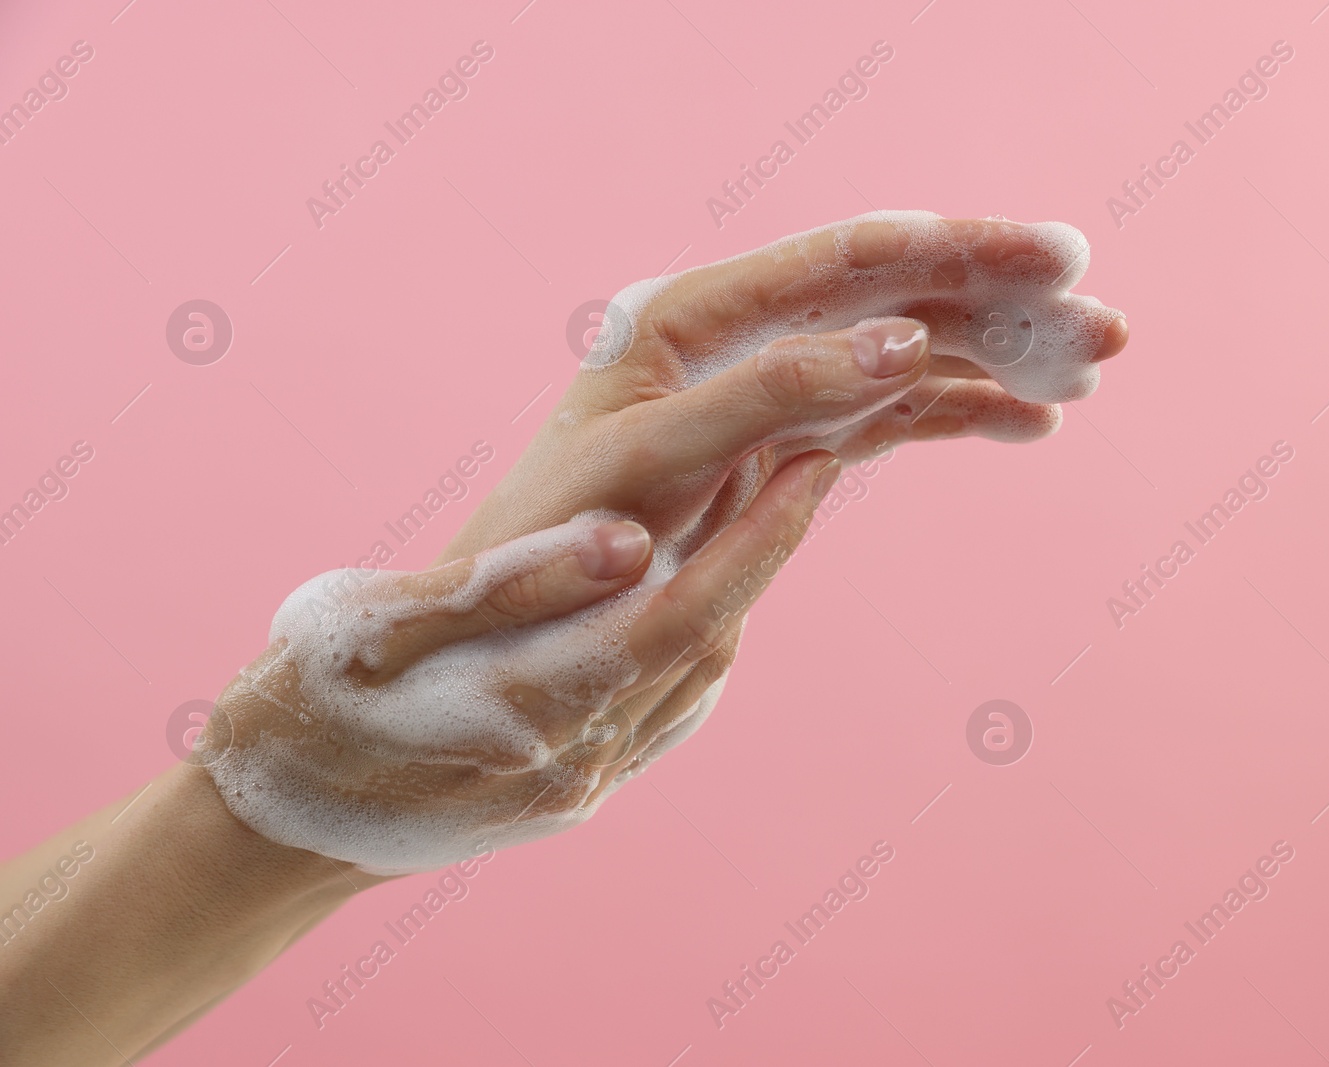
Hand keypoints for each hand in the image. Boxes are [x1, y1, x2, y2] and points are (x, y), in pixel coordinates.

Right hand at [203, 451, 839, 872]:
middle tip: (819, 463)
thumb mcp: (372, 630)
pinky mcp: (571, 794)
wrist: (273, 838)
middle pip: (705, 639)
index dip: (754, 540)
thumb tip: (625, 537)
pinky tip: (703, 601)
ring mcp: (579, 782)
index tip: (807, 463)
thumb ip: (500, 585)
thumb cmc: (302, 716)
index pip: (680, 612)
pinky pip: (664, 715)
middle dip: (769, 548)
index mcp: (530, 703)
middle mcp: (576, 753)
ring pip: (691, 675)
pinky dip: (698, 647)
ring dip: (740, 590)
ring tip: (769, 507)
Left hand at [432, 214, 1125, 749]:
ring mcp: (767, 395)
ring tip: (1086, 377)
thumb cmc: (547, 545)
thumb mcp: (651, 461)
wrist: (506, 639)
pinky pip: (888, 419)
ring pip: (905, 354)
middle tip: (1106, 329)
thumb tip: (901, 343)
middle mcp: (739, 340)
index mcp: (698, 316)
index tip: (1062, 258)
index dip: (964, 250)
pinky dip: (956, 416)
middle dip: (1003, 306)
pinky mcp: (782, 452)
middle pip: (897, 296)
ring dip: (996, 361)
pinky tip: (1022, 426)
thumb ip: (773, 395)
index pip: (856, 256)